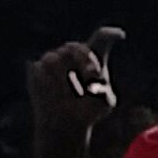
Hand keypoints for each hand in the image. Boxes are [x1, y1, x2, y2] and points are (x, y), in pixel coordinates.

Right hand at [27, 32, 120, 157]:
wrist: (66, 123)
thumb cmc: (89, 111)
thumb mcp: (103, 104)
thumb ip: (104, 90)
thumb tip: (94, 80)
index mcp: (94, 59)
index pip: (101, 38)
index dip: (110, 34)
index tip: (121, 35)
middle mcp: (72, 54)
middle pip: (77, 47)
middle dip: (84, 60)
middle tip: (92, 75)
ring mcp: (52, 59)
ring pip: (54, 58)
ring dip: (64, 77)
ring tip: (71, 95)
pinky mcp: (36, 68)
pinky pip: (40, 70)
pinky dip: (49, 85)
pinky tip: (56, 96)